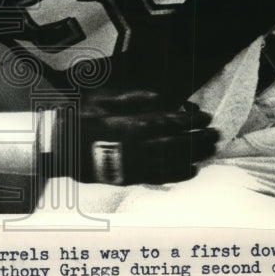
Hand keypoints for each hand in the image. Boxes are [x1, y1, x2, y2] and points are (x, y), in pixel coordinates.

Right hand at [64, 89, 219, 184]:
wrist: (58, 148)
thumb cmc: (79, 120)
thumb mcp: (100, 99)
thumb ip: (130, 97)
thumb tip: (159, 97)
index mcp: (126, 124)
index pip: (165, 121)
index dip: (187, 119)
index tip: (203, 115)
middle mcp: (132, 147)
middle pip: (173, 143)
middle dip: (197, 138)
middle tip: (215, 134)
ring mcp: (131, 165)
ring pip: (170, 161)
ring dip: (193, 155)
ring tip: (210, 149)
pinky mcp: (128, 178)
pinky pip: (158, 178)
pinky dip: (177, 175)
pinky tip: (192, 170)